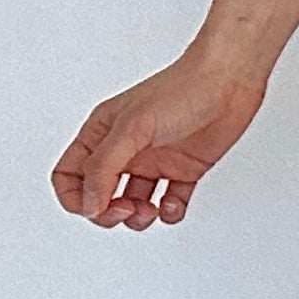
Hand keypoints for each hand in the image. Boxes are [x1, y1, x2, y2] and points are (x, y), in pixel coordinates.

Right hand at [50, 44, 267, 229]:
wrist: (228, 81)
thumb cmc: (180, 90)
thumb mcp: (131, 128)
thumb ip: (104, 168)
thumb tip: (89, 204)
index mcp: (103, 134)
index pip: (70, 175)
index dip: (76, 197)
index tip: (95, 206)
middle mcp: (125, 150)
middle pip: (99, 196)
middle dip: (108, 213)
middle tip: (126, 210)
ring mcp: (154, 161)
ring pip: (133, 205)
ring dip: (139, 217)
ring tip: (151, 208)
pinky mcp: (183, 170)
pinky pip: (169, 204)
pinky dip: (170, 212)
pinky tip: (173, 201)